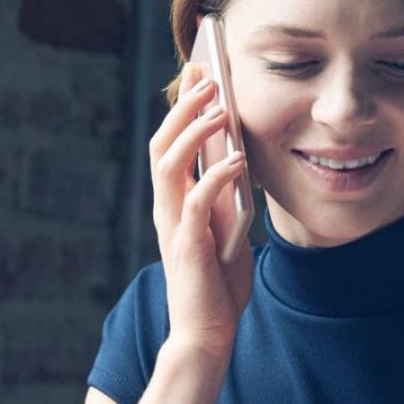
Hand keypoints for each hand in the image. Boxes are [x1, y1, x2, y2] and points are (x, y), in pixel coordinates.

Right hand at [148, 62, 253, 356]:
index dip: (182, 105)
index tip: (200, 71)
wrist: (208, 332)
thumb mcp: (229, 228)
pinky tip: (237, 160)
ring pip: (169, 163)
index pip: (170, 142)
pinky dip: (215, 176)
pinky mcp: (187, 246)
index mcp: (174, 202)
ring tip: (221, 108)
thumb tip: (242, 157)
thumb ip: (228, 196)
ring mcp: (173, 226)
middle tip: (208, 75)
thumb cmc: (218, 284)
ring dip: (195, 132)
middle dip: (184, 106)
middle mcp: (166, 209)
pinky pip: (196, 202)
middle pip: (162, 142)